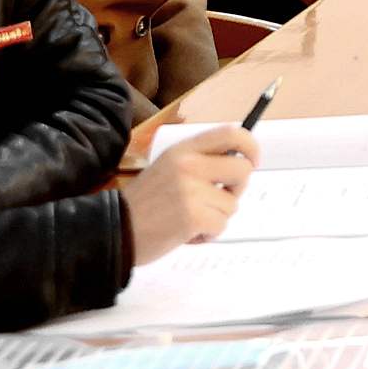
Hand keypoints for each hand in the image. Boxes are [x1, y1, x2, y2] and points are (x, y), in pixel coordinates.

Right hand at [122, 129, 257, 261]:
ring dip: (217, 217)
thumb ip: (199, 162)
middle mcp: (189, 165)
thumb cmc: (145, 202)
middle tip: (219, 199)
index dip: (251, 146)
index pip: (232, 133)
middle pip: (242, 169)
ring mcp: (191, 190)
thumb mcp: (168, 167)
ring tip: (190, 219)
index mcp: (184, 149)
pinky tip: (187, 233)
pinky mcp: (193, 216)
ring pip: (232, 204)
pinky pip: (221, 225)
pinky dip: (208, 234)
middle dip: (237, 189)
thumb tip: (241, 164)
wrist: (115, 229)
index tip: (252, 162)